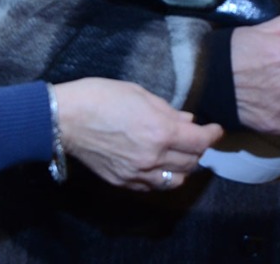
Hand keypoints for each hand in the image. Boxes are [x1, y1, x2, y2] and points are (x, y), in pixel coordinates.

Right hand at [53, 78, 222, 190]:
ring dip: (182, 168)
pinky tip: (156, 165)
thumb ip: (166, 110)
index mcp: (160, 132)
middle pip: (191, 162)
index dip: (212, 134)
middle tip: (194, 138)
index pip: (200, 141)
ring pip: (175, 180)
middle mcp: (153, 157)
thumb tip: (186, 121)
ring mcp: (138, 173)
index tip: (215, 129)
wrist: (64, 118)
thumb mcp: (137, 93)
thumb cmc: (99, 97)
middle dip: (198, 149)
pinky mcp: (123, 182)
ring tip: (177, 155)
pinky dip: (161, 177)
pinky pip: (152, 186)